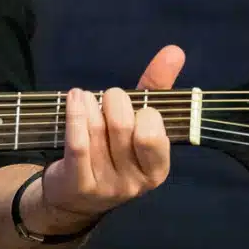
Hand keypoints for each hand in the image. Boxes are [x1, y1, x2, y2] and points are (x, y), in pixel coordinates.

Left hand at [35, 45, 185, 226]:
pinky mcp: (79, 184)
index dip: (144, 111)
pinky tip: (73, 98)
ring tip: (83, 95)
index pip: (155, 132)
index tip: (135, 106)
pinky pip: (77, 144)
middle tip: (108, 98)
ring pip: (98, 131)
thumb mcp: (137, 124)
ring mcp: (106, 186)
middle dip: (114, 102)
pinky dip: (75, 115)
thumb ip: (156, 90)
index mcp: (157, 169)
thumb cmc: (112, 152)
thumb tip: (175, 50)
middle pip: (124, 127)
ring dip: (89, 105)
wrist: (74, 197)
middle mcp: (135, 182)